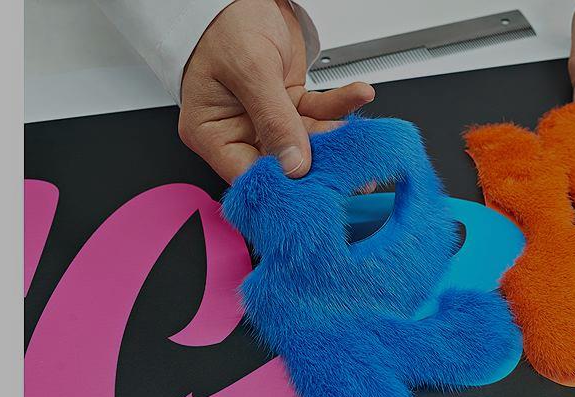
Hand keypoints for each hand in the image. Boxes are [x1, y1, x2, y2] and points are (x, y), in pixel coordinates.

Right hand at [178, 0, 374, 181]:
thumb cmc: (224, 24)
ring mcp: (266, 118)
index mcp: (212, 131)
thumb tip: (294, 164)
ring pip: (307, 139)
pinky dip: (340, 105)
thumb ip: (274, 119)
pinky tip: (358, 95)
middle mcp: (238, 129)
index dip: (281, 187)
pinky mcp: (288, 103)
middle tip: (352, 177)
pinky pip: (317, 112)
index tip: (312, 194)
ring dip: (337, 138)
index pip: (247, 175)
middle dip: (319, 166)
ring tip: (362, 142)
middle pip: (282, 162)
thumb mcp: (250, 71)